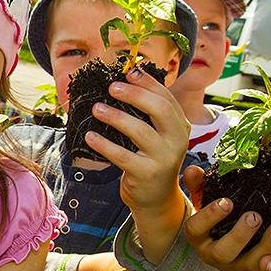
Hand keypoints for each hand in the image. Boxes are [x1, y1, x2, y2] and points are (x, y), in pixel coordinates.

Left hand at [85, 68, 188, 214]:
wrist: (156, 198)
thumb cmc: (151, 160)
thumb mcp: (157, 136)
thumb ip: (148, 114)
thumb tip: (123, 84)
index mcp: (180, 126)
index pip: (167, 98)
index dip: (148, 83)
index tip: (129, 71)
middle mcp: (177, 140)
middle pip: (160, 110)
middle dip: (135, 94)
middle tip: (112, 87)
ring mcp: (163, 158)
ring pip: (140, 131)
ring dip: (116, 117)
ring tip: (96, 109)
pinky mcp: (147, 174)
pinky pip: (122, 156)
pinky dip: (104, 144)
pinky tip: (90, 136)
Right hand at [182, 166, 270, 270]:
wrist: (228, 240)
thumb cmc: (215, 216)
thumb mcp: (204, 200)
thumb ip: (198, 185)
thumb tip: (193, 169)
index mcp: (198, 237)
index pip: (196, 228)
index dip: (209, 216)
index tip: (227, 201)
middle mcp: (214, 256)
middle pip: (222, 252)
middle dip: (239, 235)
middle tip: (254, 216)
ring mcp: (237, 266)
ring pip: (250, 264)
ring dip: (265, 247)